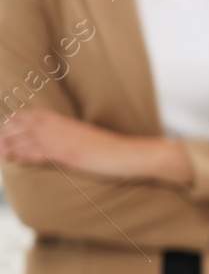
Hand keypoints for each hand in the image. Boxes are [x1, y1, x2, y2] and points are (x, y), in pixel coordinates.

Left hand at [0, 109, 170, 178]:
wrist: (131, 154)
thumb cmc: (112, 150)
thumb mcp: (87, 139)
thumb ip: (69, 137)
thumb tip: (55, 144)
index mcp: (68, 123)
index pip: (35, 115)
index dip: (17, 119)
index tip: (5, 125)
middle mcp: (63, 129)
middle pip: (27, 125)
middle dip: (8, 132)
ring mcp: (66, 141)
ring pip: (29, 138)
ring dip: (10, 144)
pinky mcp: (69, 155)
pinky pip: (41, 153)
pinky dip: (25, 154)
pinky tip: (15, 157)